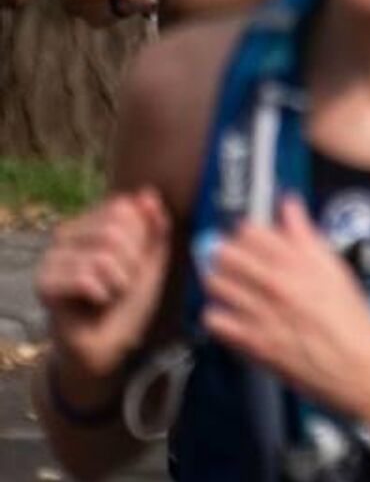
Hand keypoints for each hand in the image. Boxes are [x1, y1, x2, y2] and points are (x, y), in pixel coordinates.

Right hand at [37, 186, 173, 385]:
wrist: (106, 346)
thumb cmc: (128, 300)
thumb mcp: (152, 259)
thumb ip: (155, 225)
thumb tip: (146, 194)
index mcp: (91, 221)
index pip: (124, 206)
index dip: (141, 237)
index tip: (136, 262)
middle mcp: (66, 232)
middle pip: (113, 228)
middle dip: (130, 262)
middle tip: (123, 283)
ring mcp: (51, 257)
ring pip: (101, 255)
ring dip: (118, 282)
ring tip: (110, 294)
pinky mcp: (44, 283)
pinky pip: (85, 277)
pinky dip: (102, 294)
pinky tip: (96, 302)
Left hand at [201, 195, 369, 424]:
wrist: (352, 362)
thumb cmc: (347, 317)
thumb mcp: (332, 265)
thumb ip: (305, 233)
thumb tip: (289, 205)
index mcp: (296, 259)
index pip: (250, 229)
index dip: (245, 229)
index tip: (245, 233)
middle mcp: (274, 282)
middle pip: (226, 254)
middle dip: (226, 252)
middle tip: (231, 257)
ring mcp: (259, 312)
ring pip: (216, 283)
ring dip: (217, 279)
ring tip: (225, 282)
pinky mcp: (250, 341)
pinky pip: (215, 321)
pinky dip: (216, 314)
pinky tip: (226, 313)